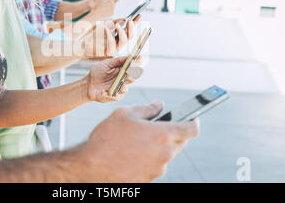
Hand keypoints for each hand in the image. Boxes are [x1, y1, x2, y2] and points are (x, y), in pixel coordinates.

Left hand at [73, 18, 134, 58]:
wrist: (79, 47)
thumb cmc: (90, 37)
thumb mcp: (102, 26)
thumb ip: (113, 22)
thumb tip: (124, 18)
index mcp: (117, 39)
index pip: (129, 31)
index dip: (135, 23)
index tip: (139, 15)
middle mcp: (117, 45)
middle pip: (129, 37)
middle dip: (131, 28)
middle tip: (130, 20)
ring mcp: (113, 50)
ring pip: (123, 42)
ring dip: (122, 32)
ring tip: (118, 25)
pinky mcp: (106, 54)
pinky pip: (111, 44)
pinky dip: (109, 35)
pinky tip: (106, 28)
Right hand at [79, 101, 199, 181]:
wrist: (90, 166)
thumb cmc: (107, 137)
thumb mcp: (126, 113)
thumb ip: (148, 108)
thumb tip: (159, 105)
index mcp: (163, 134)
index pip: (192, 128)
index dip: (194, 121)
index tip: (193, 117)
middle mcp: (165, 154)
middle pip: (180, 142)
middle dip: (172, 133)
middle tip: (155, 127)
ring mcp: (158, 169)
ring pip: (166, 155)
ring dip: (158, 147)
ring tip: (136, 141)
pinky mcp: (149, 180)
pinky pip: (154, 166)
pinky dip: (148, 158)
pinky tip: (131, 153)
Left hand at [85, 57, 137, 102]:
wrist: (88, 84)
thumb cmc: (98, 72)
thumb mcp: (107, 63)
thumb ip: (119, 60)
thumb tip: (130, 56)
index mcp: (123, 70)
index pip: (133, 66)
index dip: (138, 62)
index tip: (140, 58)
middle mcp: (123, 79)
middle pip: (133, 77)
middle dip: (133, 75)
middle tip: (131, 72)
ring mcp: (120, 88)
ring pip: (126, 88)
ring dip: (125, 87)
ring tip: (122, 86)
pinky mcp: (116, 96)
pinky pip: (119, 96)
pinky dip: (115, 94)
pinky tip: (108, 92)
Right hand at [88, 0, 119, 20]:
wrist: (97, 15)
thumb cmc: (97, 6)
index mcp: (110, 1)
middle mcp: (113, 5)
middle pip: (117, 1)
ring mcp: (113, 10)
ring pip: (114, 5)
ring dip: (113, 4)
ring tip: (109, 4)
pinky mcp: (112, 13)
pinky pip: (112, 10)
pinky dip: (111, 9)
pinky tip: (107, 9)